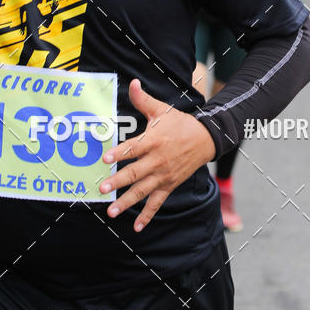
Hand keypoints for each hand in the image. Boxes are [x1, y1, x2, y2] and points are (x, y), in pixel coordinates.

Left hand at [98, 79, 215, 231]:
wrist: (206, 139)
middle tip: (103, 189)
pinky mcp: (169, 185)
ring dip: (127, 202)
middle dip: (118, 182)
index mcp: (153, 140)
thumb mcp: (162, 109)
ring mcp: (163, 175)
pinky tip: (136, 227)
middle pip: (135, 172)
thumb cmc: (179, 123)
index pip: (134, 147)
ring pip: (143, 191)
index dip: (119, 153)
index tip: (105, 159)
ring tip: (111, 211)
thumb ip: (143, 99)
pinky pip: (157, 202)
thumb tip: (133, 82)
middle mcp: (157, 160)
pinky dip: (147, 215)